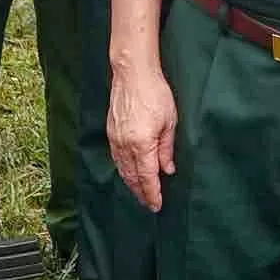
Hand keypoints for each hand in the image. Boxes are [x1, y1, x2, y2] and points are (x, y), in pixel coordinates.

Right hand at [107, 61, 177, 212]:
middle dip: (141, 193)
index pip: (147, 177)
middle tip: (150, 204)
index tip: (157, 205)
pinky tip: (128, 173)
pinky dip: (123, 170)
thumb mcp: (169, 122)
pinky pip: (116, 158)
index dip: (152, 193)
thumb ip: (166, 149)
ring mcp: (115, 139)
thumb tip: (167, 169)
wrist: (132, 73)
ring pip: (122, 169)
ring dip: (131, 183)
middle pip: (132, 177)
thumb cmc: (155, 94)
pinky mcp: (110, 132)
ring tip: (140, 193)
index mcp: (142, 144)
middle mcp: (125, 145)